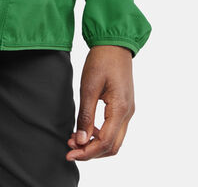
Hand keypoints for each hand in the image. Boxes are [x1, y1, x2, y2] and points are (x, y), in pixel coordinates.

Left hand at [66, 45, 134, 161]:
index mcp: (120, 109)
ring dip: (96, 144)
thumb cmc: (102, 60)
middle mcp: (128, 113)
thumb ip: (86, 115)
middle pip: (112, 147)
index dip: (86, 151)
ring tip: (75, 139)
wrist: (115, 43)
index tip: (69, 152)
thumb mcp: (89, 86)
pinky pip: (114, 129)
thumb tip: (81, 140)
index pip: (104, 142)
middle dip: (91, 152)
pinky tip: (86, 129)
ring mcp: (128, 110)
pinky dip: (100, 135)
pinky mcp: (124, 106)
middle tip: (71, 149)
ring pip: (114, 140)